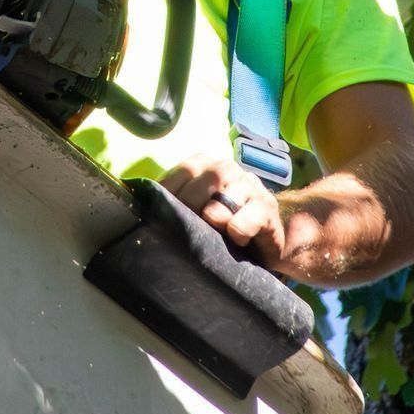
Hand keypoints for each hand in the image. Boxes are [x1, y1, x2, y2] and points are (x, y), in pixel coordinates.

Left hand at [161, 154, 286, 267]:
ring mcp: (251, 187)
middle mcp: (230, 169)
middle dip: (191, 205)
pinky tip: (236, 240)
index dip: (170, 192)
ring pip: (227, 197)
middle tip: (185, 227)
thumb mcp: (193, 211)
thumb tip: (145, 204)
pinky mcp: (268, 209)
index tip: (160, 214)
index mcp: (208, 165)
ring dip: (214, 218)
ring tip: (211, 234)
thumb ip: (173, 202)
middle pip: (207, 178)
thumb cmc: (218, 227)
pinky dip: (237, 230)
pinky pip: (248, 218)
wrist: (258, 248)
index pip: (185, 169)